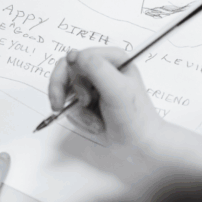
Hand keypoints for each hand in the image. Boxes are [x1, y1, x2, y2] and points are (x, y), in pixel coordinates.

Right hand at [47, 47, 164, 148]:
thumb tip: (72, 55)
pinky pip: (71, 104)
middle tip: (61, 108)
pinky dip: (81, 118)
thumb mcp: (117, 90)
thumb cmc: (133, 117)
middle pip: (67, 71)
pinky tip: (97, 125)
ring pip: (67, 90)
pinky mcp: (90, 100)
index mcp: (112, 59)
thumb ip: (97, 69)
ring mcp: (94, 85)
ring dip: (78, 110)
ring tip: (96, 123)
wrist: (140, 146)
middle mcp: (102, 68)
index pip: (77, 57)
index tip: (76, 96)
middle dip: (68, 93)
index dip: (71, 75)